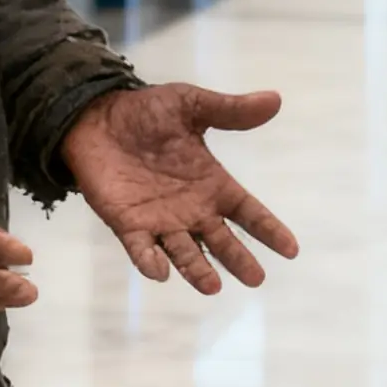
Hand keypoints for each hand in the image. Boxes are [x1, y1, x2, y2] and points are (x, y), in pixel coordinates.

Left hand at [61, 82, 298, 294]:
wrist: (95, 116)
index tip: (291, 249)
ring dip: (198, 270)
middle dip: (238, 259)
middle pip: (221, 241)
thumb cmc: (147, 112)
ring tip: (212, 286)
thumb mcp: (192, 105)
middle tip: (255, 278)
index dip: (268, 230)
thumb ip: (230, 110)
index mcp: (211, 184)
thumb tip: (275, 100)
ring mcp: (160, 221)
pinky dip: (150, 261)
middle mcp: (191, 209)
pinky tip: (160, 272)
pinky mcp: (128, 224)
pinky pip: (141, 249)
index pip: (247, 212)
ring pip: (185, 253)